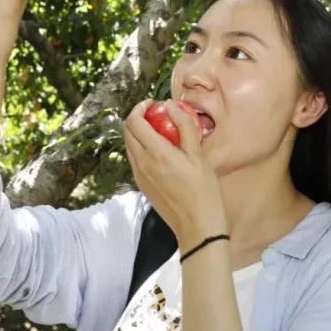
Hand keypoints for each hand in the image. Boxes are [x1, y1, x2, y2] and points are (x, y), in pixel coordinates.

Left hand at [123, 99, 227, 246]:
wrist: (197, 226)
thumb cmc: (203, 191)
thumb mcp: (199, 156)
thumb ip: (185, 127)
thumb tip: (172, 106)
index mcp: (156, 153)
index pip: (134, 122)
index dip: (140, 108)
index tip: (153, 104)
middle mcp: (142, 163)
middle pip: (127, 132)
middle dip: (137, 118)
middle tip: (156, 114)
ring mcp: (139, 176)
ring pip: (129, 146)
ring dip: (138, 133)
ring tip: (160, 131)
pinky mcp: (142, 185)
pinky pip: (135, 160)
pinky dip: (141, 148)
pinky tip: (160, 151)